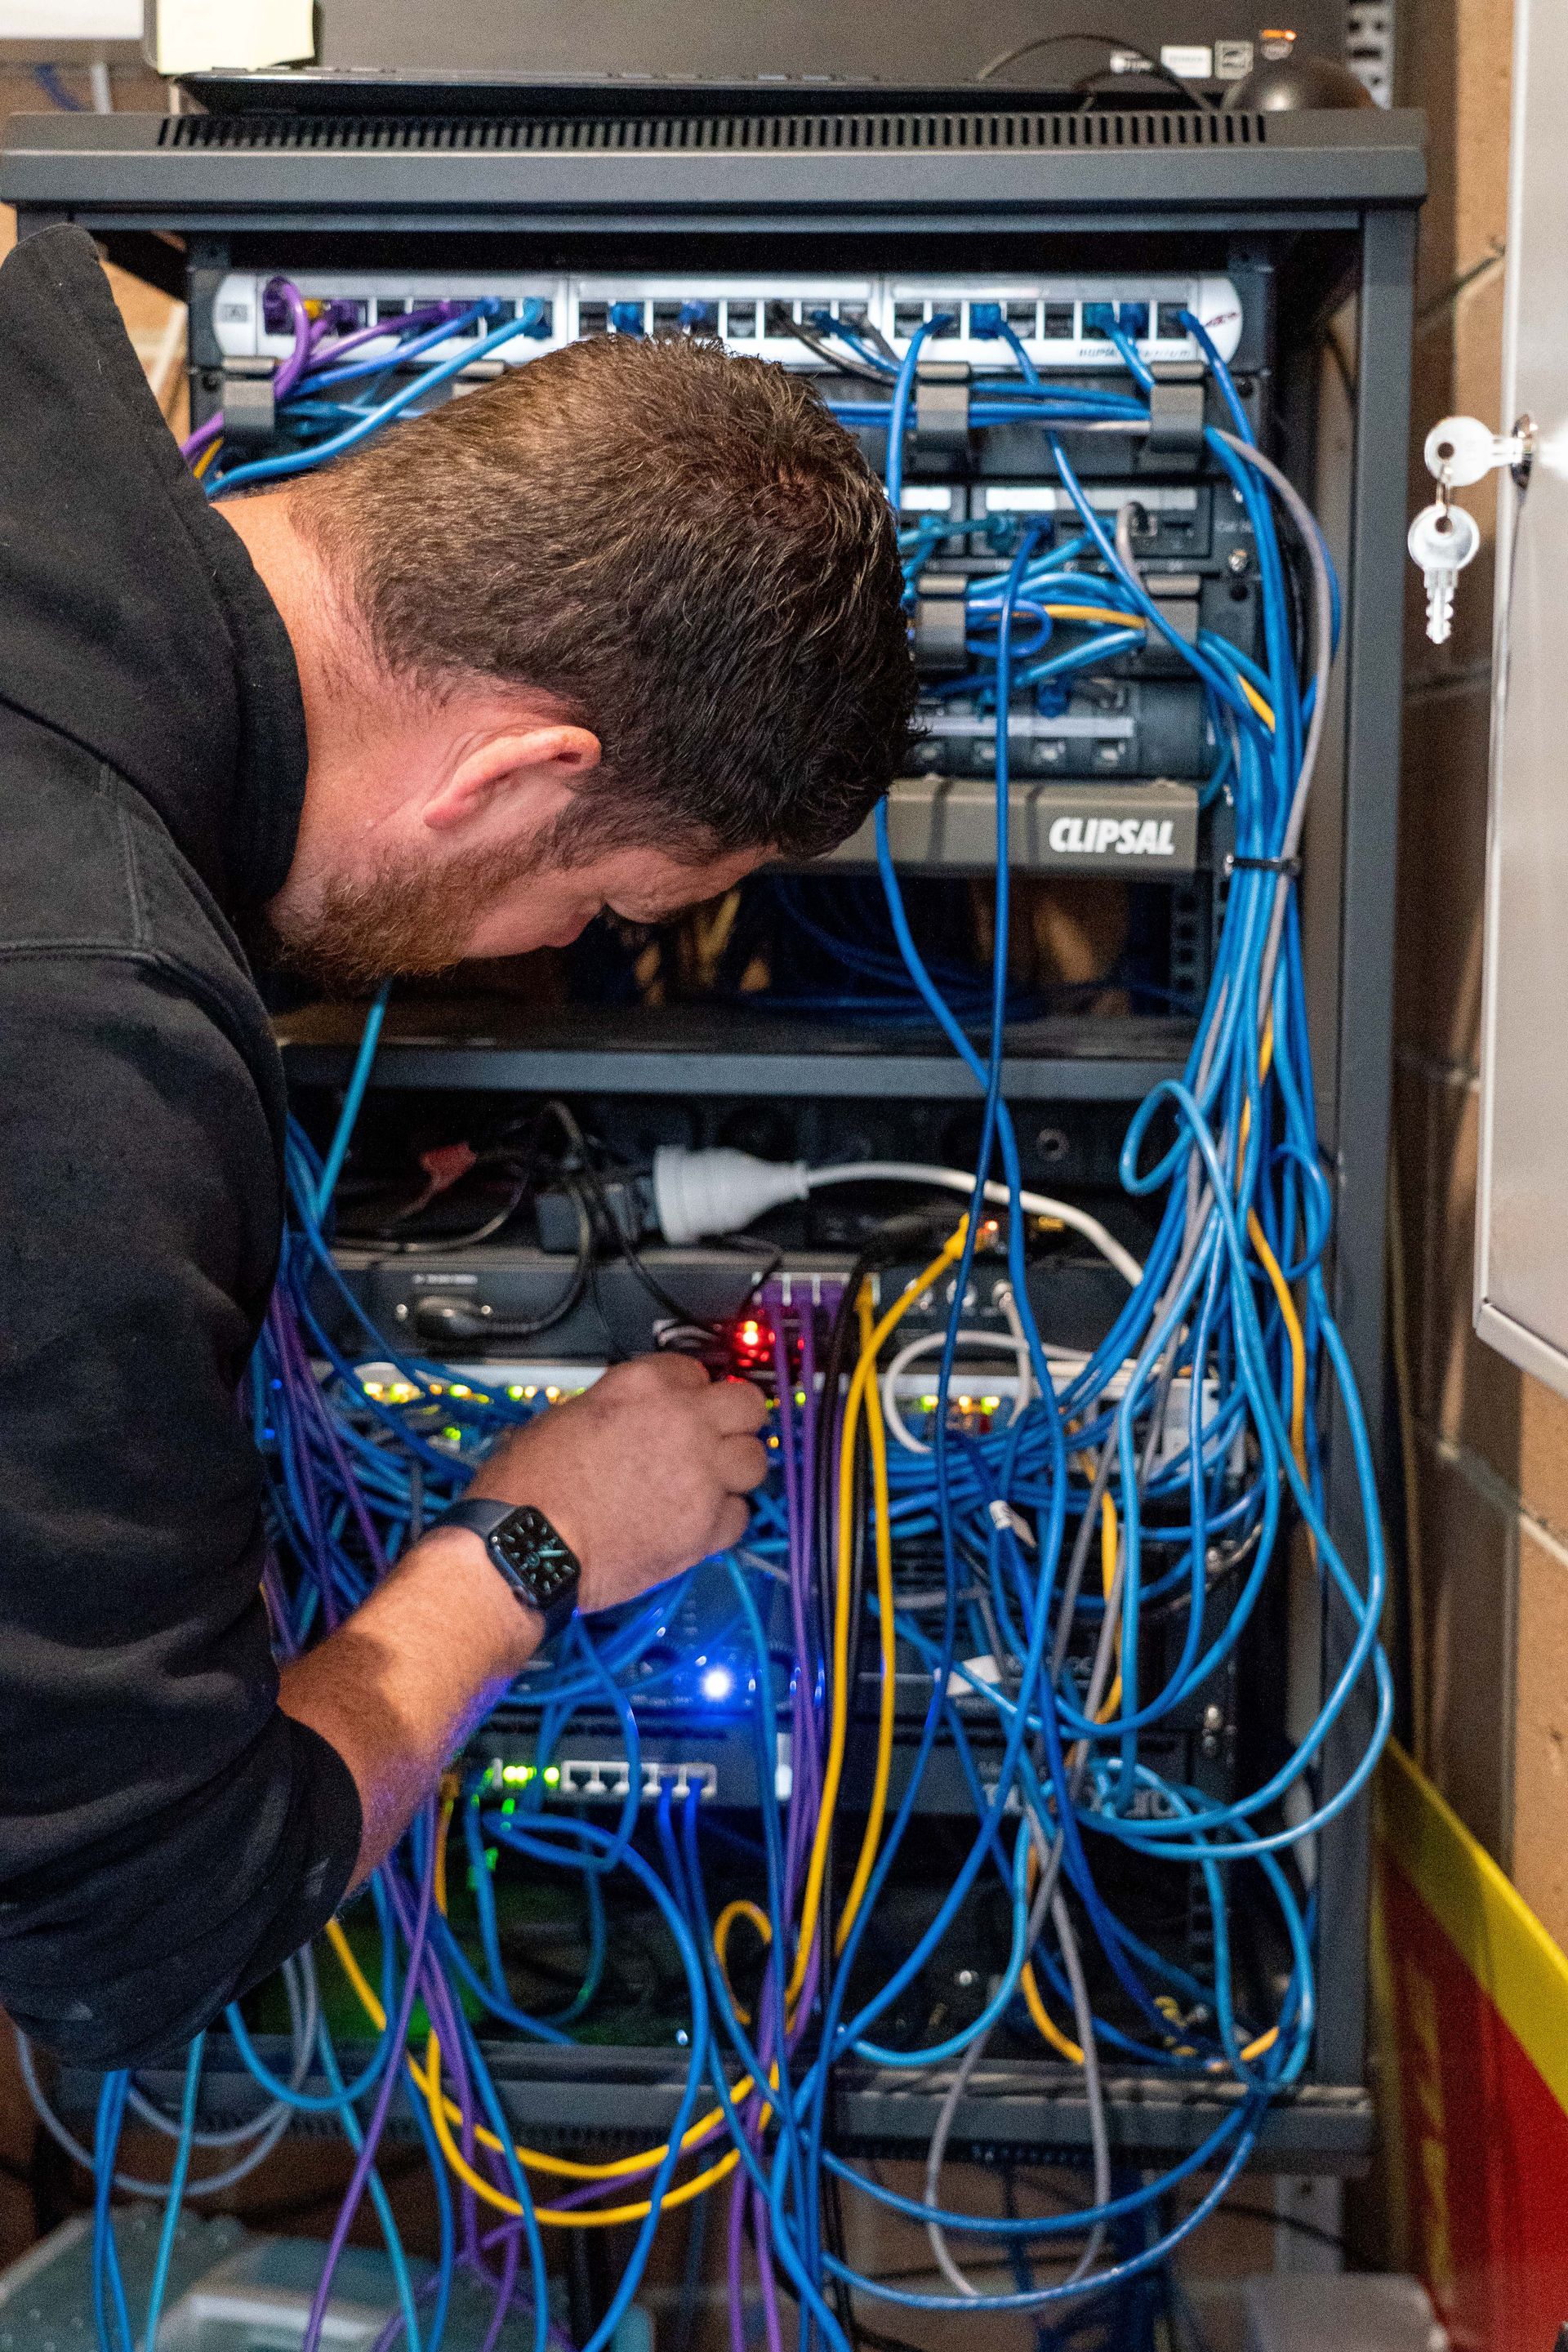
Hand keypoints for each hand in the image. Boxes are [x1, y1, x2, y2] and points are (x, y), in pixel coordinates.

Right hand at [465, 1354, 768, 1613]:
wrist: (526, 1547)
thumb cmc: (529, 1487)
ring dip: (735, 1472)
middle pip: (748, 1406)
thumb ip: (615, 1410)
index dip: (688, 1394)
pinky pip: (740, 1517)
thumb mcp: (565, 1417)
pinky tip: (695, 1523)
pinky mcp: (706, 1527)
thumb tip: (626, 1421)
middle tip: (719, 1437)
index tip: (682, 1409)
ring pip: (755, 1461)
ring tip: (709, 1484)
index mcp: (645, 1386)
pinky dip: (723, 1521)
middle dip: (737, 1420)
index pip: (695, 1371)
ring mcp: (702, 1475)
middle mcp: (684, 1422)